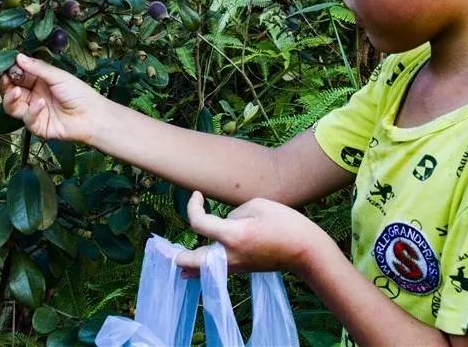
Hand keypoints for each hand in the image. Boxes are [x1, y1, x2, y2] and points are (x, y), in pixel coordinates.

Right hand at [0, 53, 103, 142]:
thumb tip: (18, 56)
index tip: (5, 66)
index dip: (11, 71)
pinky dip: (32, 111)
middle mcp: (33, 96)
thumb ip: (37, 68)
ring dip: (10, 98)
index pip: (18, 75)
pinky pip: (27, 119)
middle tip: (5, 79)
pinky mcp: (37, 126)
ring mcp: (34, 111)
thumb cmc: (78, 93)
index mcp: (38, 82)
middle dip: (5, 85)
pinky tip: (40, 103)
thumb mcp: (58, 76)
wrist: (93, 116)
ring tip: (16, 92)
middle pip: (11, 91)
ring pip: (12, 106)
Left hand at [175, 191, 326, 276]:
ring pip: (201, 271)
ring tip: (174, 259)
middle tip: (161, 248)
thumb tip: (225, 224)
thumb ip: (233, 214)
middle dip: (175, 254)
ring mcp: (235, 266)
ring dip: (187, 264)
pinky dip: (202, 267)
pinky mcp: (243, 269)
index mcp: (232, 236)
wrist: (307, 251)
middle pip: (190, 261)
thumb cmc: (286, 223)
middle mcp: (229, 255)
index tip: (197, 195)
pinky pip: (215, 270)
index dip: (192, 206)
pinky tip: (195, 266)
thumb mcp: (257, 205)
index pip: (198, 224)